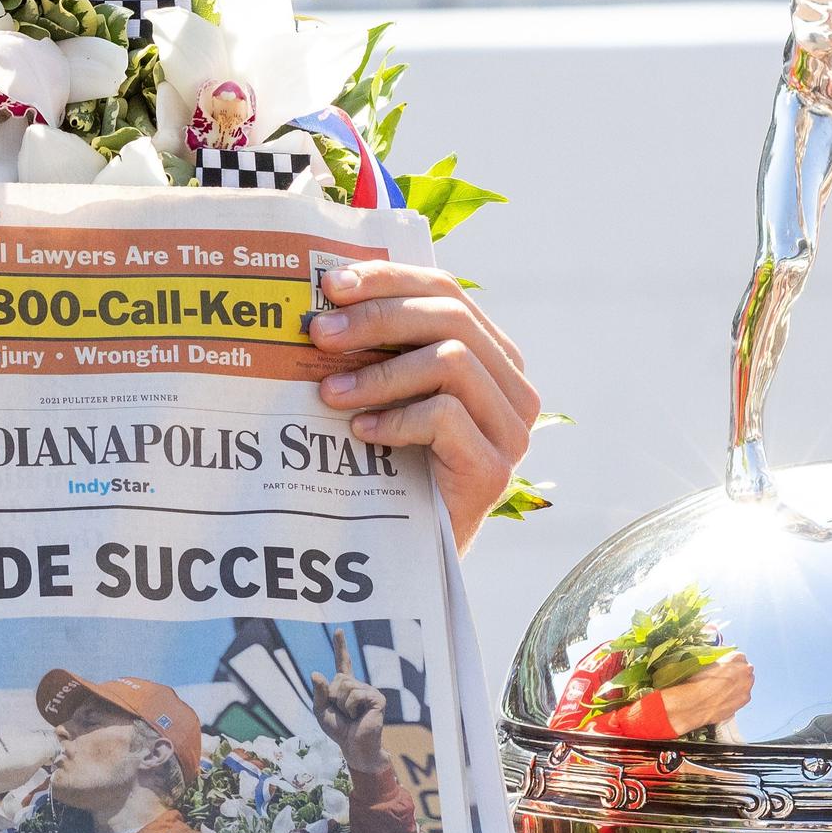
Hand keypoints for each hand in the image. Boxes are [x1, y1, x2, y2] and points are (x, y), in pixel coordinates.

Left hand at [304, 262, 539, 551]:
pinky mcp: (495, 469)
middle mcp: (513, 387)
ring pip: (451, 361)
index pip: (447, 291)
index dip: (389, 279)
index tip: (330, 285)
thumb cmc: (392, 464)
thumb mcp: (388, 392)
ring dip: (380, 372)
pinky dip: (396, 418)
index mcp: (493, 355)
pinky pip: (445, 416)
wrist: (412, 553)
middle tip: (319, 334)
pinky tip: (361, 433)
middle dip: (377, 318)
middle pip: (450, 317)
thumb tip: (324, 293)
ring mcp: (511, 430)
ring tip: (330, 393)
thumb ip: (381, 346)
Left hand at [308, 631, 392, 778]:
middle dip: (333, 697)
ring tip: (351, 716)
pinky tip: (358, 717)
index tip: (338, 630)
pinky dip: (350, 708)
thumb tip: (316, 673)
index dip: (340, 646)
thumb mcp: (321, 711)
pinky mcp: (377, 698)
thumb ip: (318, 693)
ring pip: (345, 685)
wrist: (354, 747)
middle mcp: (359, 685)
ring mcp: (369, 690)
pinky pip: (355, 694)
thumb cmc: (338, 730)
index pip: (342, 662)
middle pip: (338, 678)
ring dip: (342, 704)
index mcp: (345, 686)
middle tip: (343, 713)